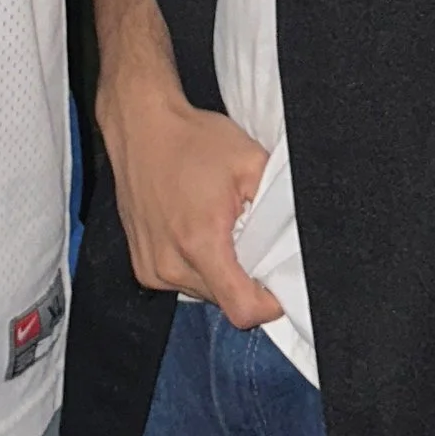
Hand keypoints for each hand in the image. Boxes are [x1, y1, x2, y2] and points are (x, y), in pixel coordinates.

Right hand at [104, 83, 283, 329]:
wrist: (140, 126)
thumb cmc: (191, 140)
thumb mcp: (250, 162)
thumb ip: (277, 205)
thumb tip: (294, 238)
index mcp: (200, 242)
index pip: (241, 309)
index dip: (268, 305)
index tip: (276, 287)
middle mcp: (169, 263)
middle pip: (224, 302)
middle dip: (243, 279)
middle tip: (246, 240)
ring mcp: (151, 267)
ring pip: (203, 293)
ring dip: (219, 272)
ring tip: (218, 230)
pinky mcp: (141, 263)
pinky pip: (181, 281)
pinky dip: (195, 265)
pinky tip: (195, 231)